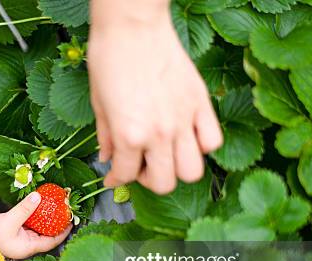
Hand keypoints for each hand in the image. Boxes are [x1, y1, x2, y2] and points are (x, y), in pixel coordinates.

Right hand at [0, 192, 71, 259]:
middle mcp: (27, 245)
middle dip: (55, 223)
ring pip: (38, 228)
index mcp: (29, 247)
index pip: (53, 241)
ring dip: (45, 218)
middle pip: (47, 234)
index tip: (71, 221)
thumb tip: (38, 196)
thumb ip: (24, 209)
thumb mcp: (10, 220)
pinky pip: (29, 224)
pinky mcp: (15, 232)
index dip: (63, 232)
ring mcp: (21, 239)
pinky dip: (34, 216)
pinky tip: (38, 207)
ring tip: (53, 207)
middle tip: (63, 211)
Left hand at [88, 0, 222, 194]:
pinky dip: (202, 145)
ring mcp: (183, 120)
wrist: (132, 25)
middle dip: (148, 180)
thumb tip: (107, 158)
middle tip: (140, 165)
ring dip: (177, 169)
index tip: (114, 178)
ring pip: (192, 171)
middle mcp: (159, 134)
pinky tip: (187, 136)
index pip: (126, 175)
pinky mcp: (200, 103)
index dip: (116, 179)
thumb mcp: (98, 103)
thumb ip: (105, 136)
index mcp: (129, 134)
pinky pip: (212, 140)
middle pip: (164, 183)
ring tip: (165, 155)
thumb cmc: (110, 57)